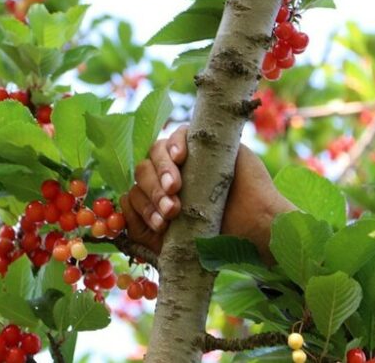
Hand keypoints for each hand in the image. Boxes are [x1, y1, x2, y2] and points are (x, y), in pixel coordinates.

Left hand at [120, 126, 293, 262]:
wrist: (254, 233)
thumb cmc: (216, 239)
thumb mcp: (170, 243)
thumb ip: (140, 229)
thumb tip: (120, 205)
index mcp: (157, 196)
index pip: (135, 191)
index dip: (144, 207)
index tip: (161, 226)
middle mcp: (168, 175)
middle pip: (143, 171)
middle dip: (154, 192)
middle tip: (172, 210)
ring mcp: (186, 158)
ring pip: (156, 151)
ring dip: (162, 171)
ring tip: (175, 189)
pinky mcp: (205, 143)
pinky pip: (180, 132)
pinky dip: (174, 143)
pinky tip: (179, 159)